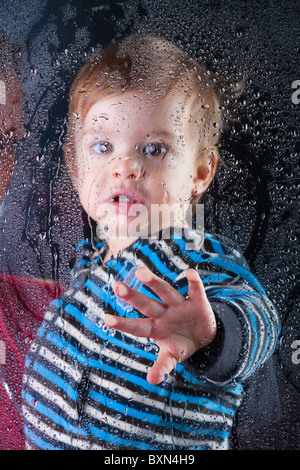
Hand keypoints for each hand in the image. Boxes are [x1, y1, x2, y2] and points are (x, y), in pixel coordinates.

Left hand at [103, 267, 215, 384]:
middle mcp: (164, 313)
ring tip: (140, 271)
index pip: (137, 327)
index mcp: (156, 328)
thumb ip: (162, 366)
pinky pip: (195, 290)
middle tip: (117, 287)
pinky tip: (189, 273)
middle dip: (133, 296)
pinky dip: (194, 282)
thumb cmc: (181, 343)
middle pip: (147, 304)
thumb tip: (152, 380)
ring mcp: (179, 305)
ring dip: (153, 282)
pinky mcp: (197, 301)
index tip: (106, 319)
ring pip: (165, 291)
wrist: (204, 336)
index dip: (123, 324)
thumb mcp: (172, 356)